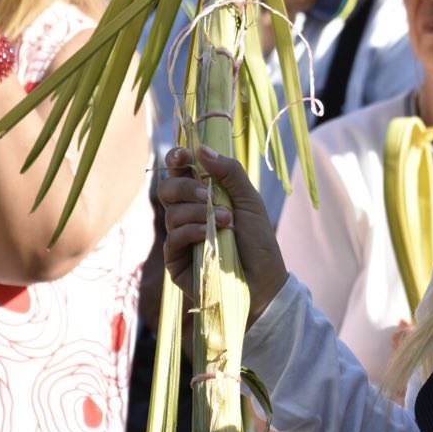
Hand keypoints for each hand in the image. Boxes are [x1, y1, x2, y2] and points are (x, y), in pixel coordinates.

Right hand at [158, 145, 286, 325]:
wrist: (263, 282)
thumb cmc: (258, 242)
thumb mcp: (250, 201)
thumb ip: (230, 173)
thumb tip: (202, 149)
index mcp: (204, 195)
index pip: (180, 171)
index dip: (177, 159)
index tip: (184, 154)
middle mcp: (189, 213)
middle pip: (168, 188)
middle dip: (185, 186)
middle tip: (207, 194)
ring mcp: (180, 236)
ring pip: (171, 212)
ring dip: (198, 211)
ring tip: (226, 220)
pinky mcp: (176, 259)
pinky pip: (174, 236)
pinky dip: (192, 230)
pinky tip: (210, 234)